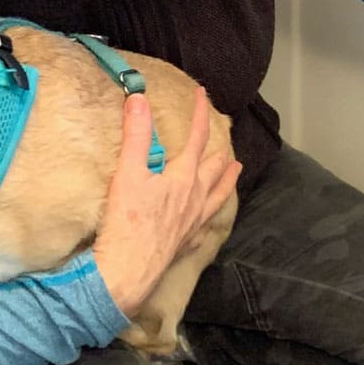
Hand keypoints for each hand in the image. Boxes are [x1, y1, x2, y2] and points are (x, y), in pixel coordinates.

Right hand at [93, 88, 239, 318]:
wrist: (128, 270)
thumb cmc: (128, 221)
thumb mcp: (128, 172)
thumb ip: (135, 134)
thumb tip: (139, 99)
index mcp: (183, 177)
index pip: (196, 138)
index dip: (200, 114)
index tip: (202, 95)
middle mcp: (195, 198)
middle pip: (213, 168)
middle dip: (219, 150)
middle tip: (226, 138)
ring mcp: (194, 223)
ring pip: (218, 195)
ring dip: (227, 179)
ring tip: (235, 169)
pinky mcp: (187, 244)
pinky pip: (206, 225)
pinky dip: (211, 214)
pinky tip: (209, 218)